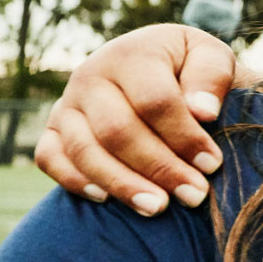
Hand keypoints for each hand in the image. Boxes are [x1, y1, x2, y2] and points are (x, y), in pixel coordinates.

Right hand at [35, 25, 237, 214]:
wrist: (156, 66)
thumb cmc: (190, 69)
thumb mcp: (211, 58)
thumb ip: (211, 77)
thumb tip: (203, 112)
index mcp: (132, 54)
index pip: (155, 101)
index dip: (184, 136)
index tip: (212, 164)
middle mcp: (91, 76)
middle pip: (118, 130)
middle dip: (159, 167)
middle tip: (194, 195)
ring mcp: (67, 104)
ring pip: (84, 149)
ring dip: (122, 183)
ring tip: (157, 207)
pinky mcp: (53, 129)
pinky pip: (50, 158)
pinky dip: (74, 180)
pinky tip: (107, 200)